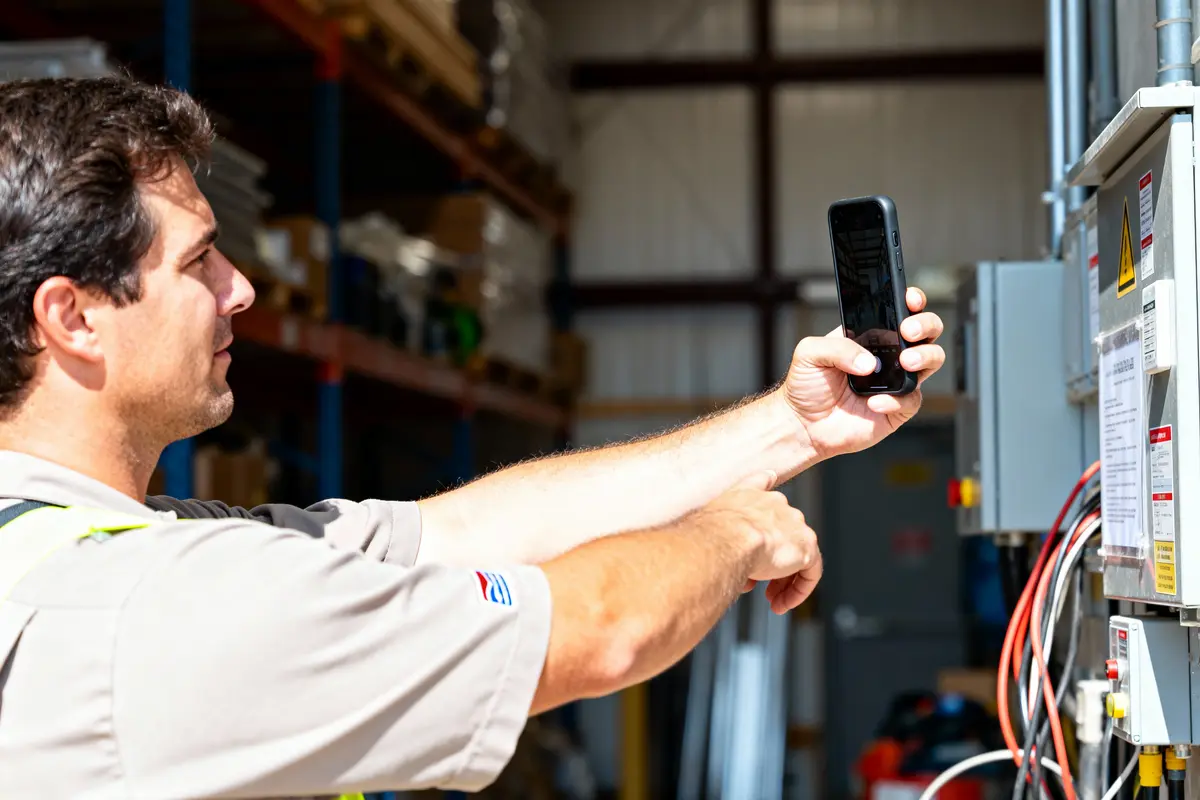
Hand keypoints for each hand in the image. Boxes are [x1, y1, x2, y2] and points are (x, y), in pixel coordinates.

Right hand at [702, 471, 821, 613]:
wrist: (727, 538)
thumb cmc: (709, 534)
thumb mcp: (708, 525)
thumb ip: (719, 526)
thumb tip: (722, 546)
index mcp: (755, 496)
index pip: (768, 503)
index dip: (768, 519)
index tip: (770, 528)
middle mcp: (778, 506)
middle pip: (782, 535)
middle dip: (770, 561)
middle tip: (756, 584)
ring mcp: (795, 526)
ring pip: (796, 555)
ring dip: (781, 579)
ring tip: (769, 600)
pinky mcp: (807, 548)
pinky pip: (810, 572)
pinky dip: (798, 590)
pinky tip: (781, 605)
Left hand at [783, 287, 945, 460]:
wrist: (803, 425)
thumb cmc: (807, 385)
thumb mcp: (809, 354)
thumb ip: (836, 347)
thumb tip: (868, 361)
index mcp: (870, 335)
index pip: (900, 310)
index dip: (912, 300)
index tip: (910, 299)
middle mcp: (889, 355)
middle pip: (927, 330)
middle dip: (926, 324)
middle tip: (908, 332)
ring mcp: (896, 380)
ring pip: (932, 360)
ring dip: (925, 356)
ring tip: (905, 361)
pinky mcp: (898, 408)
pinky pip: (912, 399)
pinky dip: (896, 399)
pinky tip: (874, 401)